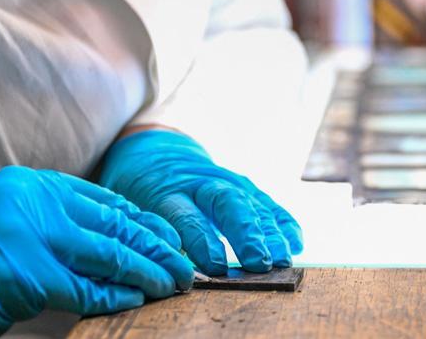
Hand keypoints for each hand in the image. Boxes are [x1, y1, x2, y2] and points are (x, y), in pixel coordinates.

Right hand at [0, 166, 193, 337]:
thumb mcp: (11, 234)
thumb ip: (57, 230)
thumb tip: (122, 246)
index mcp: (29, 184)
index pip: (102, 199)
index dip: (142, 221)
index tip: (171, 240)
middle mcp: (29, 199)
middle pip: (111, 221)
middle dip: (154, 245)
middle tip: (184, 265)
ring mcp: (24, 232)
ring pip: (105, 252)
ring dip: (145, 271)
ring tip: (172, 284)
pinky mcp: (22, 271)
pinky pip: (83, 286)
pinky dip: (113, 296)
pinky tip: (135, 300)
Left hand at [98, 130, 303, 275]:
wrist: (155, 150)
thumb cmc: (138, 190)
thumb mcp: (130, 209)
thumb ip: (149, 235)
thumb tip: (165, 274)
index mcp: (165, 191)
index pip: (186, 215)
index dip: (203, 241)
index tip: (217, 267)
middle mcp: (199, 183)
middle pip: (226, 203)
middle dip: (245, 233)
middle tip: (259, 262)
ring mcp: (225, 181)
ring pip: (250, 202)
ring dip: (270, 232)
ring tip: (283, 258)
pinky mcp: (242, 185)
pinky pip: (266, 202)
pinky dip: (283, 221)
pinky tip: (296, 242)